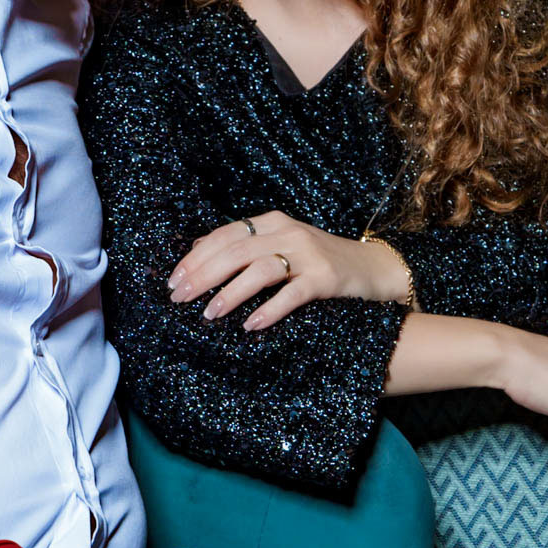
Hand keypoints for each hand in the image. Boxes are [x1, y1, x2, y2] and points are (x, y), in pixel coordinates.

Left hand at [167, 211, 414, 330]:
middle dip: (203, 274)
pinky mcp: (326, 278)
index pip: (224, 235)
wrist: (374, 268)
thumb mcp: (281, 246)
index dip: (196, 256)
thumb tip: (196, 251)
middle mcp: (288, 233)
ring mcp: (308, 254)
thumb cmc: (320, 261)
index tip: (173, 280)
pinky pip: (292, 294)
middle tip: (180, 298)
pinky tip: (251, 325)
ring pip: (260, 269)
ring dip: (231, 292)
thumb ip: (244, 246)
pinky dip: (270, 309)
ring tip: (209, 314)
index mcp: (272, 222)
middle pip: (235, 250)